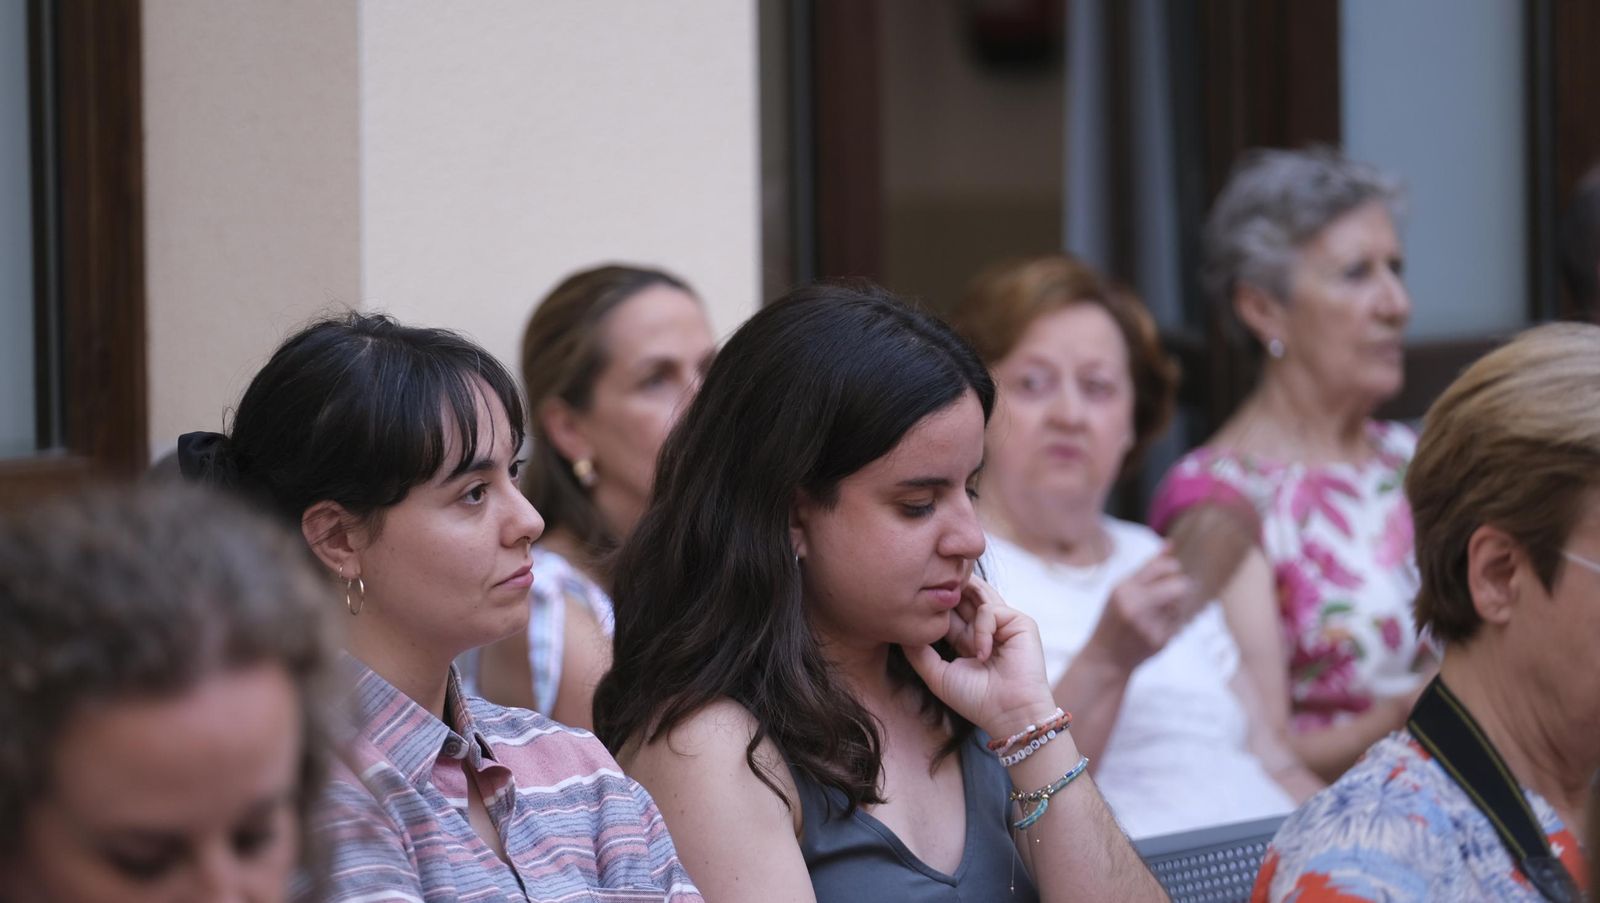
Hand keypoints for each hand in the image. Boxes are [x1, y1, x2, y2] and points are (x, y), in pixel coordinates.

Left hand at [902, 575, 1057, 738]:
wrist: (1008, 714)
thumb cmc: (976, 700)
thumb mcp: (938, 675)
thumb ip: (919, 653)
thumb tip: (900, 632)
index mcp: (967, 638)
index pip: (948, 609)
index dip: (933, 602)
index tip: (915, 600)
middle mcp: (984, 627)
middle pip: (964, 594)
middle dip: (947, 590)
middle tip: (930, 586)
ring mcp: (1003, 623)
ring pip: (979, 592)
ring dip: (962, 592)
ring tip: (949, 600)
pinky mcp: (1020, 623)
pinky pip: (991, 611)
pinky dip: (982, 629)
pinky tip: (981, 654)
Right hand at [1082, 550, 1196, 674]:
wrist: (1105, 657)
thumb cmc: (1114, 617)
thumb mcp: (1122, 588)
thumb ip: (1147, 567)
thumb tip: (1170, 543)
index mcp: (1124, 589)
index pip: (1162, 567)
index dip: (1173, 568)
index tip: (1171, 573)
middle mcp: (1135, 606)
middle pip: (1180, 586)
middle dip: (1182, 586)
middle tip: (1175, 591)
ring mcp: (1148, 625)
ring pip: (1180, 605)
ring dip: (1175, 605)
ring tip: (1156, 613)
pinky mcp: (1159, 641)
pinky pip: (1177, 622)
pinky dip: (1171, 622)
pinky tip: (1155, 628)